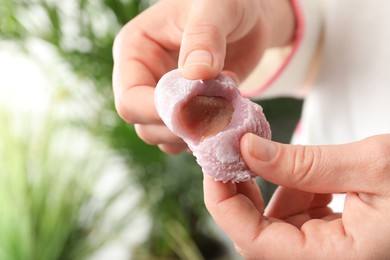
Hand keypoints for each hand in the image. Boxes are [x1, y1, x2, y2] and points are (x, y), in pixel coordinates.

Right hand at [112, 0, 294, 153]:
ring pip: (163, 136)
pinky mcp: (184, 108)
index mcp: (134, 50)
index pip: (129, 98)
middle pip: (144, 125)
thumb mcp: (217, 7)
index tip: (195, 112)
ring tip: (225, 115)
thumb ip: (205, 36)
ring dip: (193, 135)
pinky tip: (225, 120)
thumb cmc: (226, 3)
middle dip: (179, 128)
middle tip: (217, 118)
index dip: (158, 112)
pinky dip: (204, 137)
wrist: (249, 17)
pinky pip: (184, 137)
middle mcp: (143, 77)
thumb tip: (195, 73)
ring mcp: (163, 96)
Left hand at [204, 133, 389, 258]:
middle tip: (240, 144)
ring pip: (278, 219)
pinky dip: (299, 187)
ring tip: (293, 151)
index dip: (224, 201)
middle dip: (246, 186)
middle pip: (259, 231)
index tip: (214, 160)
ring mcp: (330, 253)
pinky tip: (316, 169)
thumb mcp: (373, 166)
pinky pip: (299, 214)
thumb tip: (247, 148)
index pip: (253, 242)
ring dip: (278, 182)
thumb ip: (305, 162)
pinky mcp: (335, 239)